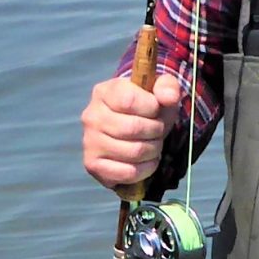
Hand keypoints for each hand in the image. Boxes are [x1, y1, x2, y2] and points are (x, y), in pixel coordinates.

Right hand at [81, 72, 182, 192]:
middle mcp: (91, 116)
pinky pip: (127, 172)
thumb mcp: (157, 90)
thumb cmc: (144, 108)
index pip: (129, 100)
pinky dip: (145, 169)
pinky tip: (146, 161)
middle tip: (157, 131)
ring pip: (134, 152)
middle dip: (156, 131)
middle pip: (133, 128)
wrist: (130, 129)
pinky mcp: (92, 165)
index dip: (151, 108)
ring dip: (153, 151)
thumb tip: (168, 97)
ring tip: (153, 145)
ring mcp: (89, 142)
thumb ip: (167, 86)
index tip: (155, 109)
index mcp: (104, 92)